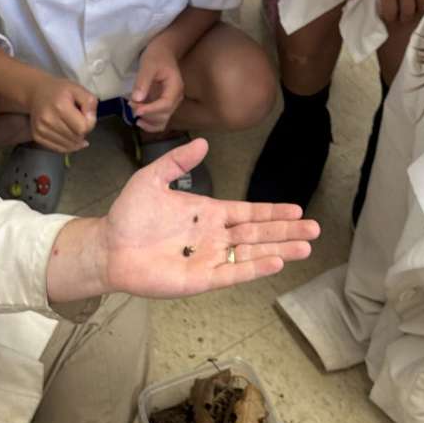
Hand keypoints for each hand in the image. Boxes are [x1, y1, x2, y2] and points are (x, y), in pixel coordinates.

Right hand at [25, 74, 97, 152]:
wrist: (37, 92)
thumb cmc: (61, 91)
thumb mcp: (79, 89)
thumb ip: (90, 103)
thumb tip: (90, 121)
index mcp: (60, 106)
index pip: (82, 128)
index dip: (89, 124)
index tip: (85, 116)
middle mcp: (48, 119)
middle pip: (76, 139)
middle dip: (82, 133)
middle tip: (77, 121)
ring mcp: (40, 129)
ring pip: (68, 146)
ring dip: (75, 140)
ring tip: (71, 127)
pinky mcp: (36, 136)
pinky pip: (58, 149)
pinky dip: (66, 146)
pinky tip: (68, 137)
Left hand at [46, 139, 319, 301]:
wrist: (108, 246)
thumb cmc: (128, 215)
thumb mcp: (151, 179)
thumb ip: (177, 162)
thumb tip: (204, 142)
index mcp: (208, 214)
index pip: (249, 212)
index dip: (273, 211)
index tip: (298, 209)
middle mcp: (214, 237)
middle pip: (258, 233)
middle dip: (286, 231)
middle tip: (316, 230)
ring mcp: (209, 259)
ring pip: (251, 254)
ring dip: (279, 250)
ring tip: (305, 247)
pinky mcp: (199, 279)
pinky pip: (232, 274)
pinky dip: (254, 269)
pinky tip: (276, 262)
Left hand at [130, 42, 184, 133]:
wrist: (164, 52)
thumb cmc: (157, 55)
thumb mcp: (148, 65)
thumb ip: (143, 82)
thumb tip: (136, 99)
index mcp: (175, 88)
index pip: (165, 105)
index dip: (150, 110)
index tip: (136, 109)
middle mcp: (176, 98)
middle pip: (164, 115)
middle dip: (146, 114)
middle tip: (130, 104)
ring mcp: (171, 103)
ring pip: (162, 121)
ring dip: (147, 121)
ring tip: (134, 112)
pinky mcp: (164, 105)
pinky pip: (160, 120)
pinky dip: (150, 124)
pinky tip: (139, 121)